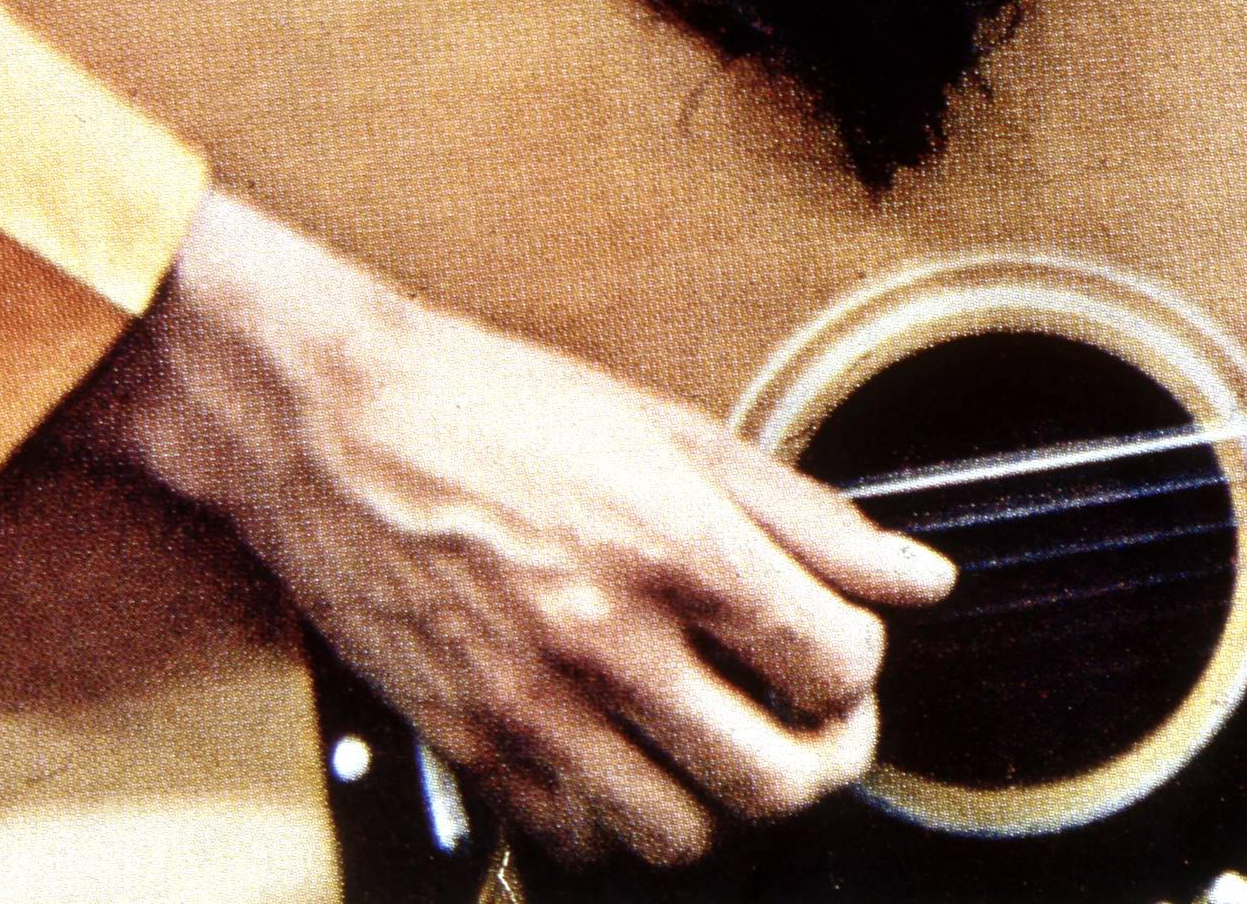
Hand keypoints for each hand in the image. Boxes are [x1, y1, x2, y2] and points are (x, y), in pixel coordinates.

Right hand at [62, 190, 953, 870]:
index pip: (834, 663)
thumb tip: (914, 574)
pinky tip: (630, 753)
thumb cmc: (491, 405)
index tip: (842, 647)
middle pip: (777, 776)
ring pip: (683, 833)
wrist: (333, 423)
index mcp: (673, 544)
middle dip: (821, 756)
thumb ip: (806, 515)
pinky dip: (623, 819)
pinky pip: (580, 841)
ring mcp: (534, 705)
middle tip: (810, 718)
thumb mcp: (670, 430)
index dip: (861, 664)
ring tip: (721, 735)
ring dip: (723, 797)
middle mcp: (608, 637)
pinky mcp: (472, 745)